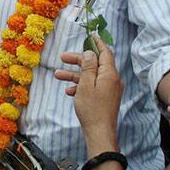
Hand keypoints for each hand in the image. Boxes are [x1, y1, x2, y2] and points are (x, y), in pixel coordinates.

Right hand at [54, 35, 122, 149]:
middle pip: (95, 64)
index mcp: (109, 74)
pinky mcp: (105, 98)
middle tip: (63, 57)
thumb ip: (88, 67)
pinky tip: (69, 91)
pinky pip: (93, 87)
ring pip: (91, 76)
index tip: (90, 36)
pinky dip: (81, 86)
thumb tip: (90, 53)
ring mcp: (109, 90)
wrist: (99, 133)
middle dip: (78, 61)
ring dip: (75, 75)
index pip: (105, 53)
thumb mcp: (86, 84)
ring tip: (58, 75)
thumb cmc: (92, 109)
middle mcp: (112, 80)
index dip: (97, 43)